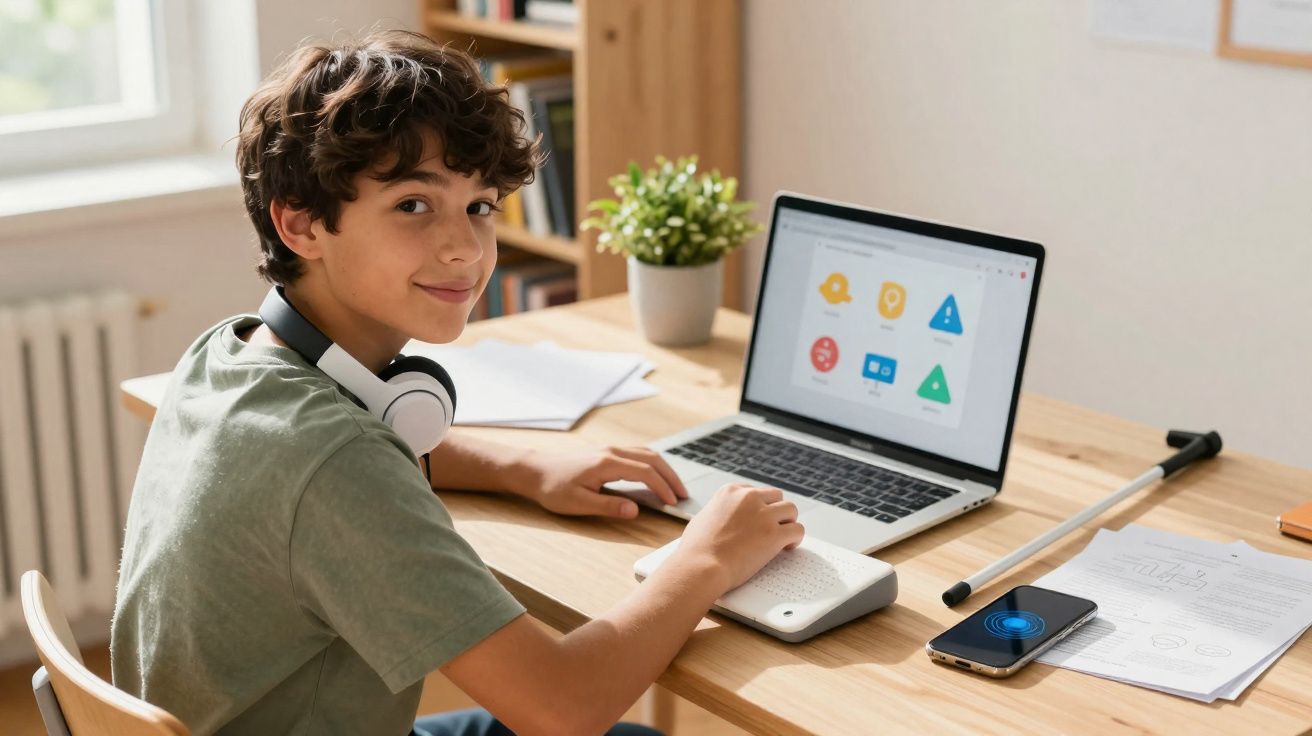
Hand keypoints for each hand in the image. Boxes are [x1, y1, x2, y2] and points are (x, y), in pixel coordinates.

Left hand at [520, 446, 688, 518]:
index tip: (673, 503)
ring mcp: (609, 449)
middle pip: (652, 459)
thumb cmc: (553, 488)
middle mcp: (612, 452)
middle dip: (671, 476)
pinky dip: (652, 464)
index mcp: (607, 463)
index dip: (662, 488)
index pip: (645, 473)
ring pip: (646, 453)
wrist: (534, 470)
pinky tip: (655, 474)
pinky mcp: (606, 452)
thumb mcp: (579, 503)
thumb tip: (635, 510)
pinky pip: (637, 453)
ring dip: (663, 468)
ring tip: (674, 486)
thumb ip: (609, 506)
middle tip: (683, 495)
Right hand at [670, 483, 803, 592]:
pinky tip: (787, 547)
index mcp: (730, 492)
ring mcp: (763, 515)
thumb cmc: (696, 549)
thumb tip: (722, 517)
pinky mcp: (774, 534)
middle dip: (776, 512)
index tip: (760, 518)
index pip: (756, 492)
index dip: (761, 507)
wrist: (700, 566)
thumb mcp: (703, 518)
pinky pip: (797, 530)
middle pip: (776, 497)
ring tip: (783, 538)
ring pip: (791, 510)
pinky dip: (795, 539)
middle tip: (774, 528)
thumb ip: (717, 512)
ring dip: (788, 523)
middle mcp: (749, 498)